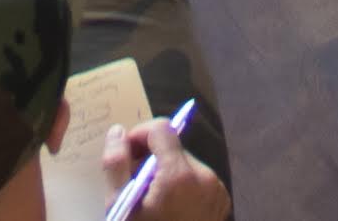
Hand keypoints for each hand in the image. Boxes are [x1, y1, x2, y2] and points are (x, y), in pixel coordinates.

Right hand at [99, 126, 228, 220]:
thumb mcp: (121, 206)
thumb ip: (116, 165)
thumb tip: (117, 133)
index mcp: (180, 175)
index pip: (162, 128)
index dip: (139, 135)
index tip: (126, 154)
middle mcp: (205, 177)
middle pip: (173, 147)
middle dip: (150, 158)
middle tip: (132, 183)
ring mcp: (217, 191)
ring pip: (185, 164)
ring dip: (165, 172)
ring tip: (151, 201)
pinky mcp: (221, 203)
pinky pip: (198, 181)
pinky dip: (181, 186)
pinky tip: (169, 209)